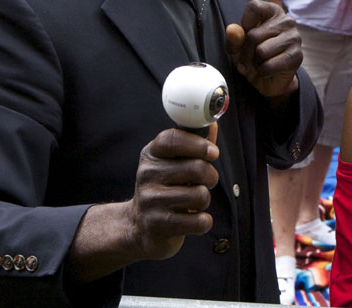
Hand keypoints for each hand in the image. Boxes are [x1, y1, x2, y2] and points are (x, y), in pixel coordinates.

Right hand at [125, 127, 219, 259]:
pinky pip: (199, 221)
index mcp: (150, 155)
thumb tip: (212, 124)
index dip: (197, 143)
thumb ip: (194, 145)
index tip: (213, 152)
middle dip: (210, 176)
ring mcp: (150, 201)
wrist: (138, 227)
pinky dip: (203, 221)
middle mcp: (146, 175)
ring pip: (200, 195)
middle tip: (206, 182)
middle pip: (196, 168)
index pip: (172, 139)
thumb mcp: (172, 164)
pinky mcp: (159, 226)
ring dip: (205, 200)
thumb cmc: (164, 189)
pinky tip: (192, 219)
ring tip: (194, 202)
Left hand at [225, 0, 302, 100]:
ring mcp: (294, 38)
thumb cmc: (254, 56)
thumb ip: (234, 38)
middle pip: (253, 35)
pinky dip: (263, 72)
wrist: (271, 79)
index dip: (245, 23)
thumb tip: (232, 30)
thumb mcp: (238, 47)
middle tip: (249, 58)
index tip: (247, 32)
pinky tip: (268, 70)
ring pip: (261, 51)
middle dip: (246, 52)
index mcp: (273, 11)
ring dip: (255, 63)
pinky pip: (269, 66)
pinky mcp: (297, 56)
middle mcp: (287, 21)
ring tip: (260, 63)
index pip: (254, 6)